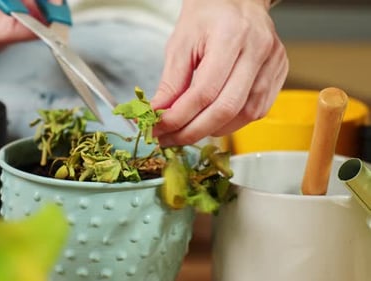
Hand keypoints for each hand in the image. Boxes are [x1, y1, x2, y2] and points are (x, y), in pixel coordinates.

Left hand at [151, 0, 288, 146]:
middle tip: (170, 139)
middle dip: (193, 131)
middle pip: (226, 108)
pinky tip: (213, 121)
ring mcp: (274, 62)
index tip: (159, 128)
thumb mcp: (180, 43)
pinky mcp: (280, 73)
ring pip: (245, 114)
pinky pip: (258, 110)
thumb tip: (159, 114)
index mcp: (231, 35)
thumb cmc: (207, 16)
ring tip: (188, 130)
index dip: (179, 117)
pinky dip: (233, 122)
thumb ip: (171, 82)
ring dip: (213, 130)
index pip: (204, 91)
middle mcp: (258, 50)